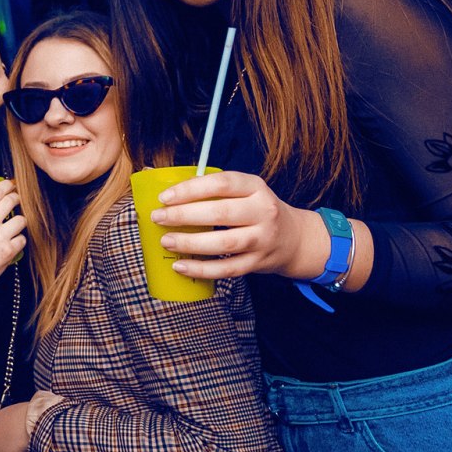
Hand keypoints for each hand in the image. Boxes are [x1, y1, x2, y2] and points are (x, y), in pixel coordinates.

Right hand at [0, 179, 25, 312]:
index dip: (5, 185)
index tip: (10, 184)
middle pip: (11, 201)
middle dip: (16, 198)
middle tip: (16, 199)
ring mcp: (0, 238)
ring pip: (21, 219)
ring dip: (19, 220)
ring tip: (14, 224)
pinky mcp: (9, 251)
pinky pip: (23, 238)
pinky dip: (19, 240)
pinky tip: (12, 242)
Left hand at [152, 170, 329, 280]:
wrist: (294, 238)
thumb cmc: (256, 210)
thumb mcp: (243, 192)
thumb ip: (210, 189)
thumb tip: (158, 182)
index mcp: (256, 187)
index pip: (222, 183)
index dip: (191, 189)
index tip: (165, 197)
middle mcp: (263, 211)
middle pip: (221, 213)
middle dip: (184, 215)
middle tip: (159, 217)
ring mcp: (263, 239)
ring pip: (224, 243)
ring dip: (191, 243)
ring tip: (166, 241)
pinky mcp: (258, 263)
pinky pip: (227, 269)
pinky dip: (202, 269)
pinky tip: (181, 266)